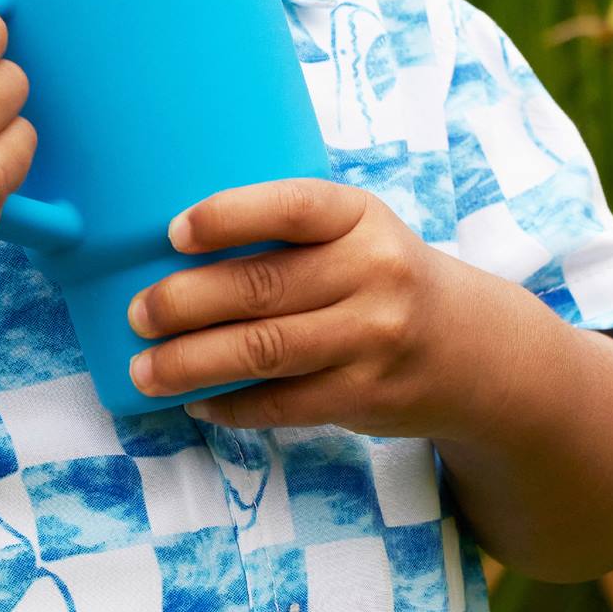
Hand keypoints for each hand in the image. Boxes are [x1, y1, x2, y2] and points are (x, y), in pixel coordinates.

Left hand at [126, 178, 469, 433]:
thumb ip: (288, 233)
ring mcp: (373, 339)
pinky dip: (230, 405)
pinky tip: (197, 402)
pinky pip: (283, 404)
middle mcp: (373, 273)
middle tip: (138, 313)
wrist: (475, 348)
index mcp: (361, 216)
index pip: (291, 206)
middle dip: (185, 302)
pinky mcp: (366, 397)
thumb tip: (173, 250)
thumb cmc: (384, 276)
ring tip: (144, 369)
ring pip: (263, 352)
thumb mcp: (357, 231)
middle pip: (262, 288)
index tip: (172, 233)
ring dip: (191, 364)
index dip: (227, 217)